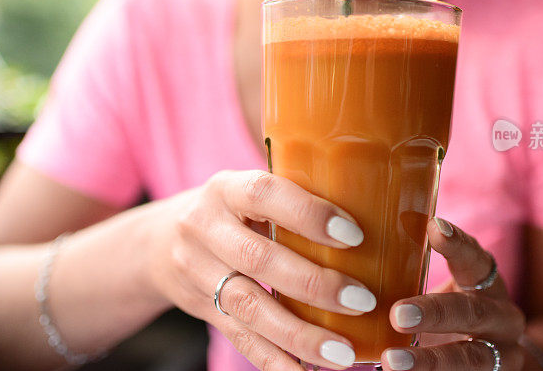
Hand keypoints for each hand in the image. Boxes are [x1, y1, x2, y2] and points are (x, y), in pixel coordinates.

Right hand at [146, 170, 374, 370]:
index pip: (265, 194)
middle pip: (257, 259)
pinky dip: (274, 361)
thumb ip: (295, 199)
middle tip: (362, 300)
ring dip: (299, 334)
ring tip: (343, 353)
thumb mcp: (250, 191)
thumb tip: (381, 211)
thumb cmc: (232, 210)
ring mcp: (198, 272)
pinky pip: (239, 338)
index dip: (308, 215)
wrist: (161, 241)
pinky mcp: (202, 309)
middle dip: (313, 284)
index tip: (355, 235)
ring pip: (248, 307)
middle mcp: (205, 228)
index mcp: (226, 189)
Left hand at [382, 219, 525, 370]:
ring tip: (391, 361)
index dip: (458, 244)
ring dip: (429, 361)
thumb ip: (413, 271)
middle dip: (434, 313)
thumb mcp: (445, 288)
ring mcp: (500, 355)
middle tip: (397, 314)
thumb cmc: (449, 311)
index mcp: (487, 285)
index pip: (477, 259)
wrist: (490, 358)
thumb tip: (349, 244)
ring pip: (469, 359)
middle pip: (472, 313)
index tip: (434, 227)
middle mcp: (501, 318)